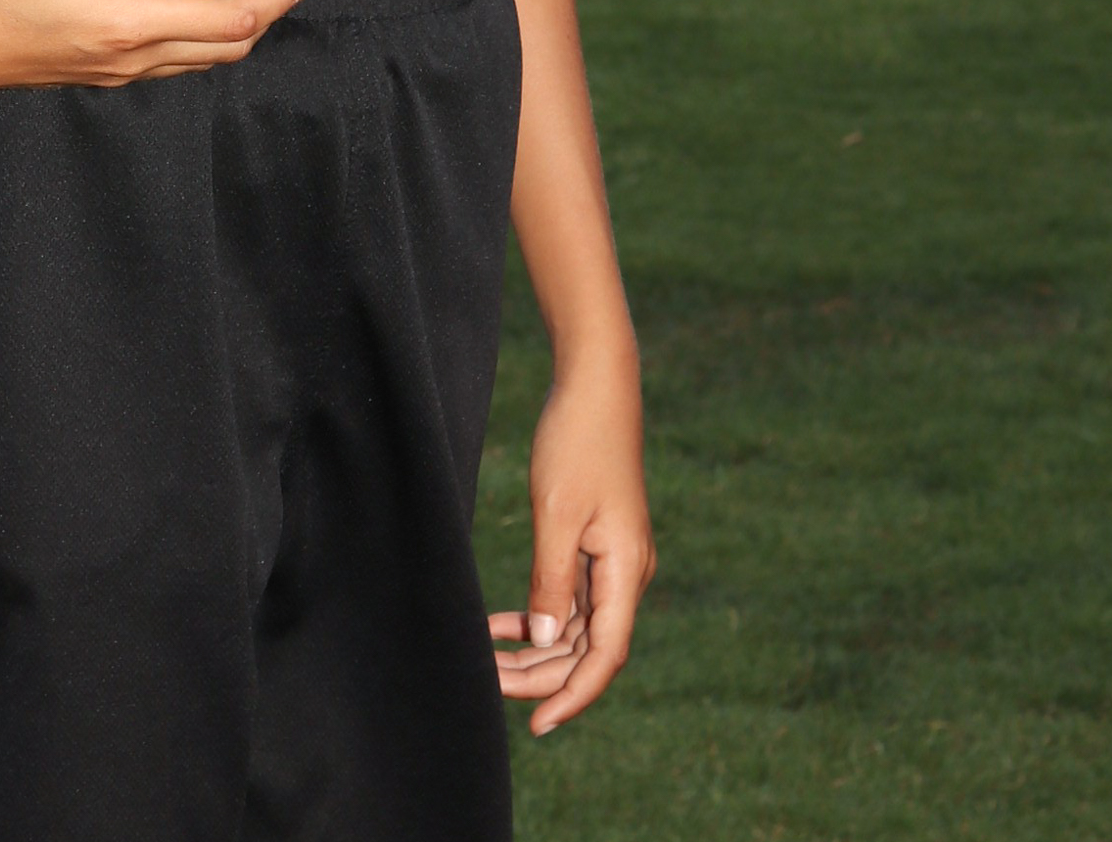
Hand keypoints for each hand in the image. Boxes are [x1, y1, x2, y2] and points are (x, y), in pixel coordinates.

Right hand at [0, 0, 326, 88]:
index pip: (234, 17)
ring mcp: (106, 69)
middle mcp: (127, 56)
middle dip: (272, 9)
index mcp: (128, 24)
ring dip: (235, 25)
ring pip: (197, 57)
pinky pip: (163, 56)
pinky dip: (195, 31)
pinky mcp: (85, 68)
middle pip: (227, 45)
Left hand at [489, 360, 655, 733]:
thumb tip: (545, 640)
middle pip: (587, 650)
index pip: (604, 658)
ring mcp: (613, 562)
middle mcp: (626, 575)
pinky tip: (502, 625)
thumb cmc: (577, 441)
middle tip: (486, 685)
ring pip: (577, 629)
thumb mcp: (556, 513)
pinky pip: (571, 600)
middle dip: (540, 675)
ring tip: (485, 659)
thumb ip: (551, 581)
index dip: (572, 697)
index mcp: (626, 572)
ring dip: (536, 650)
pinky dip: (539, 617)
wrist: (595, 386)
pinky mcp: (597, 546)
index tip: (536, 726)